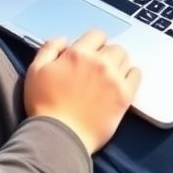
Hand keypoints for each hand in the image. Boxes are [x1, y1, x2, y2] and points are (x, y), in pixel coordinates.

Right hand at [23, 29, 141, 153]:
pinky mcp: (124, 96)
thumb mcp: (36, 71)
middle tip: (98, 69)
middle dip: (107, 54)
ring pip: (126, 59)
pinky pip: (136, 75)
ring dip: (118, 64)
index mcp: (79, 54)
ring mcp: (114, 79)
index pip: (97, 35)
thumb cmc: (44, 106)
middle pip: (114, 47)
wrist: (59, 137)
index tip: (89, 55)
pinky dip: (131, 75)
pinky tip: (121, 83)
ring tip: (109, 77)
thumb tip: (65, 40)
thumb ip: (50, 48)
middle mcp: (99, 63)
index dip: (93, 43)